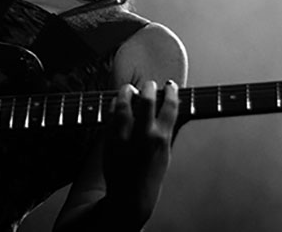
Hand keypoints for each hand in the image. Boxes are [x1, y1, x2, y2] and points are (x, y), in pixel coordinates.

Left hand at [103, 80, 178, 225]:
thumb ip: (165, 131)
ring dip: (128, 92)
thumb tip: (167, 110)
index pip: (170, 106)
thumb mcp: (165, 154)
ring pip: (125, 103)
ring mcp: (125, 136)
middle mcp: (145, 135)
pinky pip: (111, 114)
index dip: (171, 92)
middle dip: (149, 87)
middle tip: (149, 85)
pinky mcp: (110, 139)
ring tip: (129, 89)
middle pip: (148, 100)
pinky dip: (114, 105)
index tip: (170, 86)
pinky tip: (117, 102)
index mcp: (162, 138)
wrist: (130, 196)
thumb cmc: (150, 176)